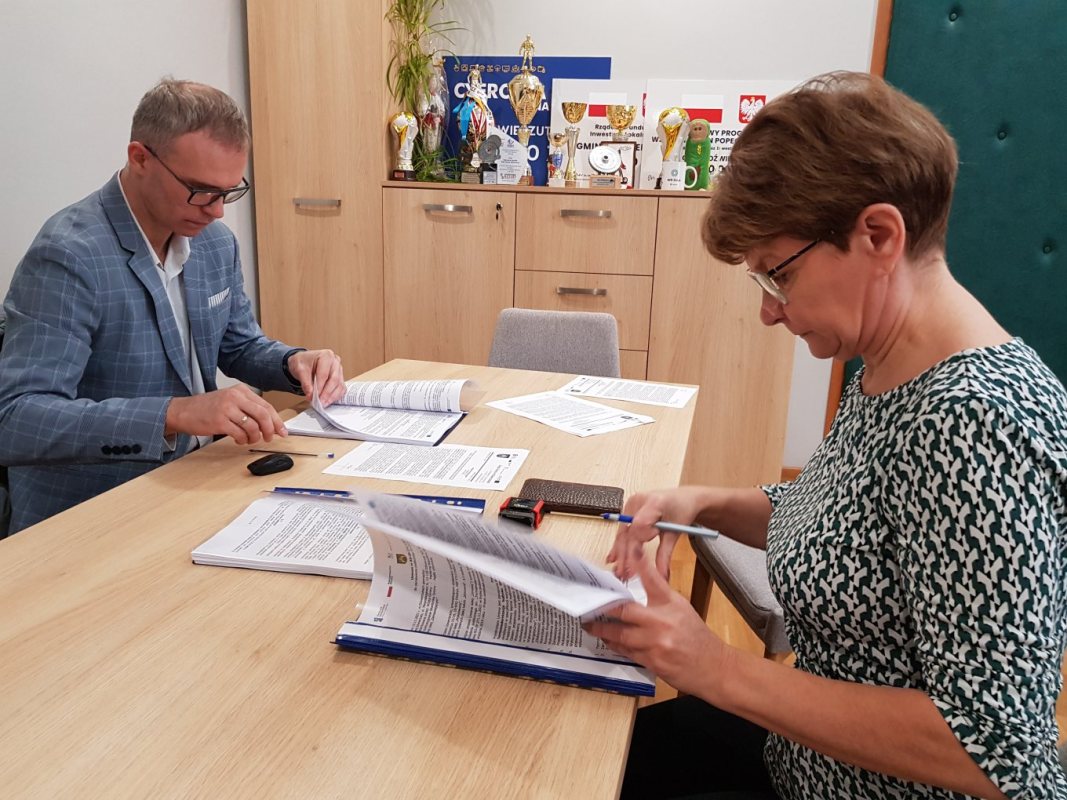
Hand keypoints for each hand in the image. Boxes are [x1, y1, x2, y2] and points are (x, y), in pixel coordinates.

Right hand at [165, 384, 286, 444]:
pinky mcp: (220, 421)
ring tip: (249, 439)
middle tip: (269, 438)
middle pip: (263, 415)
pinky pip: (240, 434)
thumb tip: (270, 423)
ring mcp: (227, 408)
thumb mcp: (230, 401)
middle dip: (270, 429)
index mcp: (241, 390)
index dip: (277, 420)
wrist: (183, 411)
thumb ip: (249, 408)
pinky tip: (239, 440)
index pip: (266, 405)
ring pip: (253, 426)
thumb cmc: (207, 408)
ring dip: (255, 437)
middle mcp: (235, 397)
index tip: (282, 431)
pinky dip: (243, 440)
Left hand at [287, 349, 344, 404]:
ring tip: (323, 404)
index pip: (324, 374)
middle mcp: (335, 362)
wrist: (304, 361)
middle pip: (334, 380)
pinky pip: (341, 388)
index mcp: (326, 356)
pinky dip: (335, 396)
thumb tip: (310, 395)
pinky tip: (328, 401)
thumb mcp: (300, 370)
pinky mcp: (340, 378)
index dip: (320, 387)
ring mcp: (339, 370)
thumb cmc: (303, 362)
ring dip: (332, 396)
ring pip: (339, 385)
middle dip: (326, 393)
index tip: (314, 397)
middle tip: (320, 403)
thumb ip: (305, 383)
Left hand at [586, 553, 727, 695]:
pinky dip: (614, 645)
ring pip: (620, 634)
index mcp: (671, 604)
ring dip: (603, 630)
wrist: (713, 667)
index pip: (654, 579)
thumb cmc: (696, 636)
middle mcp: (662, 621)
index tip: (631, 550)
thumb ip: (660, 596)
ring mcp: (655, 643)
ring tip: (590, 625)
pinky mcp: (651, 661)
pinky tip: (607, 640)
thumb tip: (638, 584)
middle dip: (605, 608)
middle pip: (625, 610)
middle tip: (589, 603)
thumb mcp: (681, 609)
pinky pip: (626, 651)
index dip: (641, 563)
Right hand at [606, 486, 708, 579]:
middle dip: (625, 554)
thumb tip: (660, 574)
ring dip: (619, 552)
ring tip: (618, 569)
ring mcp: (632, 504)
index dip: (636, 547)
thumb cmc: (682, 509)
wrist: (685, 498)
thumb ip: (665, 554)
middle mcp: (638, 501)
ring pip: (623, 532)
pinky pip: (623, 529)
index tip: (635, 565)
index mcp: (652, 502)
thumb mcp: (675, 533)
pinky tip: (613, 557)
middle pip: (628, 531)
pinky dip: (620, 544)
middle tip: (625, 573)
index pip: (639, 527)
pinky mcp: (629, 510)